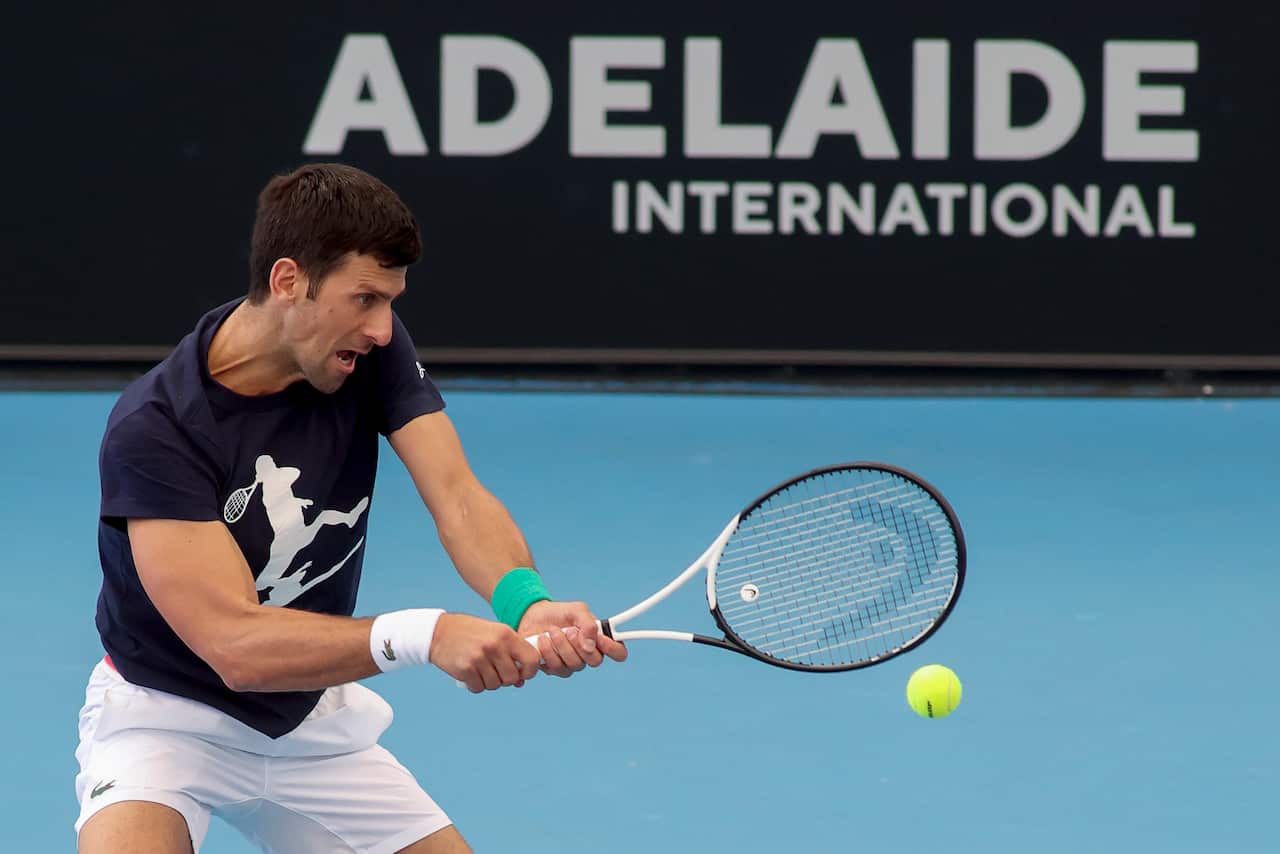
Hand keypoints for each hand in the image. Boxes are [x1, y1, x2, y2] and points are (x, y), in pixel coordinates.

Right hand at [428, 613, 542, 692]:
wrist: (439, 632)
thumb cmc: (471, 634)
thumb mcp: (495, 634)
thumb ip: (511, 654)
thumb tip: (521, 681)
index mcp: (506, 634)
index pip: (532, 659)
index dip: (530, 671)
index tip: (522, 673)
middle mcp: (495, 646)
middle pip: (512, 678)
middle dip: (506, 679)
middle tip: (496, 671)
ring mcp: (480, 658)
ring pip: (495, 685)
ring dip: (489, 682)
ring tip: (481, 669)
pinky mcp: (466, 669)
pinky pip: (479, 688)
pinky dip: (476, 684)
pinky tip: (471, 673)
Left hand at [517, 600, 628, 677]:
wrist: (533, 617)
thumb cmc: (559, 613)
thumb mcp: (576, 610)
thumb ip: (587, 623)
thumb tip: (591, 643)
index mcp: (599, 639)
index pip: (618, 652)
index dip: (614, 649)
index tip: (601, 639)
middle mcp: (589, 655)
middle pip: (595, 661)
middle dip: (580, 644)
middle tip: (569, 630)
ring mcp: (573, 664)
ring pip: (575, 664)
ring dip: (561, 646)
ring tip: (552, 631)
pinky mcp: (556, 669)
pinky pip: (557, 668)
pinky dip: (548, 652)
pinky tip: (543, 640)